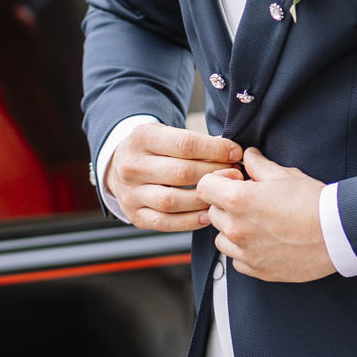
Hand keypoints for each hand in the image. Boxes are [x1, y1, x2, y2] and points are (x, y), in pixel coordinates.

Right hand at [106, 122, 241, 232]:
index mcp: (141, 137)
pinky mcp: (134, 215)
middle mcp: (132, 166)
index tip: (235, 153)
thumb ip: (196, 142)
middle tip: (235, 174)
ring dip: (204, 199)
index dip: (215, 149)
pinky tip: (208, 214)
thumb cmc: (155, 148)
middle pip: (181, 172)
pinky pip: (166, 223)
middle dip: (214, 174)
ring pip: (173, 200)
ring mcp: (130, 193)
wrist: (120, 165)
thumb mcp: (168, 133)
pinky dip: (190, 220)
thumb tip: (231, 152)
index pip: (184, 144)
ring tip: (223, 195)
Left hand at [196, 147, 334, 282]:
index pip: (204, 187)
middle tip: (251, 201)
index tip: (235, 181)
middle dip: (226, 204)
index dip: (218, 180)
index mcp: (238, 200)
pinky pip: (237, 260)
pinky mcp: (257, 270)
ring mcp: (245, 252)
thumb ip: (259, 165)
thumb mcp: (285, 175)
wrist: (337, 233)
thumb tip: (249, 157)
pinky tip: (264, 241)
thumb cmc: (313, 203)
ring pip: (221, 238)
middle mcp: (235, 228)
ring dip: (232, 229)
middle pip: (212, 212)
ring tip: (257, 223)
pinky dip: (245, 251)